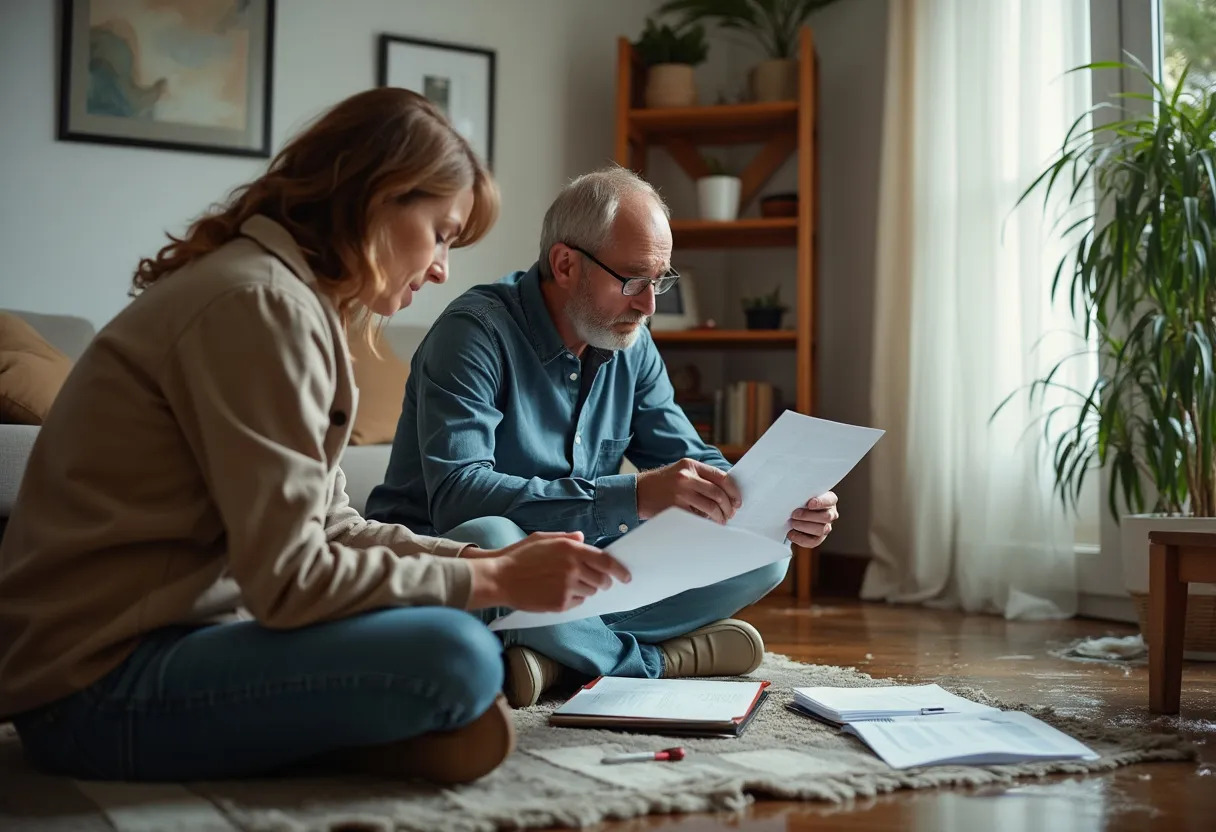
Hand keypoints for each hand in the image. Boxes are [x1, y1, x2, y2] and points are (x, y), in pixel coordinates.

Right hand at [466, 531, 630, 611]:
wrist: (499, 578)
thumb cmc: (519, 557)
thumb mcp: (543, 538)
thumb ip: (566, 538)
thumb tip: (582, 538)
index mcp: (570, 548)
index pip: (606, 561)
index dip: (619, 570)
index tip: (626, 576)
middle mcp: (573, 567)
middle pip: (601, 579)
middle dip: (601, 582)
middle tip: (597, 583)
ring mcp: (567, 586)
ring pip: (590, 592)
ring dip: (584, 590)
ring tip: (566, 585)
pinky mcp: (560, 603)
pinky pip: (577, 603)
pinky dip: (572, 600)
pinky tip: (555, 593)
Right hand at [636, 458, 741, 522]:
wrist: (637, 493)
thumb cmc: (662, 485)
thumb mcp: (680, 473)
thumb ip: (701, 478)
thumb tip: (726, 493)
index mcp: (690, 465)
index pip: (720, 476)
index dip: (733, 490)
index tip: (738, 501)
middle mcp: (686, 477)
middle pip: (718, 492)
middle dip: (728, 506)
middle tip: (731, 514)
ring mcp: (680, 492)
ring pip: (710, 506)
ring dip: (720, 516)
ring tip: (721, 521)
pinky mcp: (675, 507)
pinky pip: (698, 516)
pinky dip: (706, 521)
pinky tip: (708, 524)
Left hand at [788, 492, 838, 547]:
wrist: (796, 512)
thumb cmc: (801, 501)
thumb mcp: (803, 494)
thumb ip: (803, 495)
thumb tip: (793, 496)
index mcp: (830, 500)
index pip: (830, 500)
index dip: (820, 502)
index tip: (810, 503)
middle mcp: (831, 514)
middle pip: (826, 517)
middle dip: (808, 516)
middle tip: (794, 514)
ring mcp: (826, 527)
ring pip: (820, 530)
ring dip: (804, 526)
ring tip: (793, 523)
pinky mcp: (818, 539)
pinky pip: (812, 542)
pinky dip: (800, 538)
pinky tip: (791, 533)